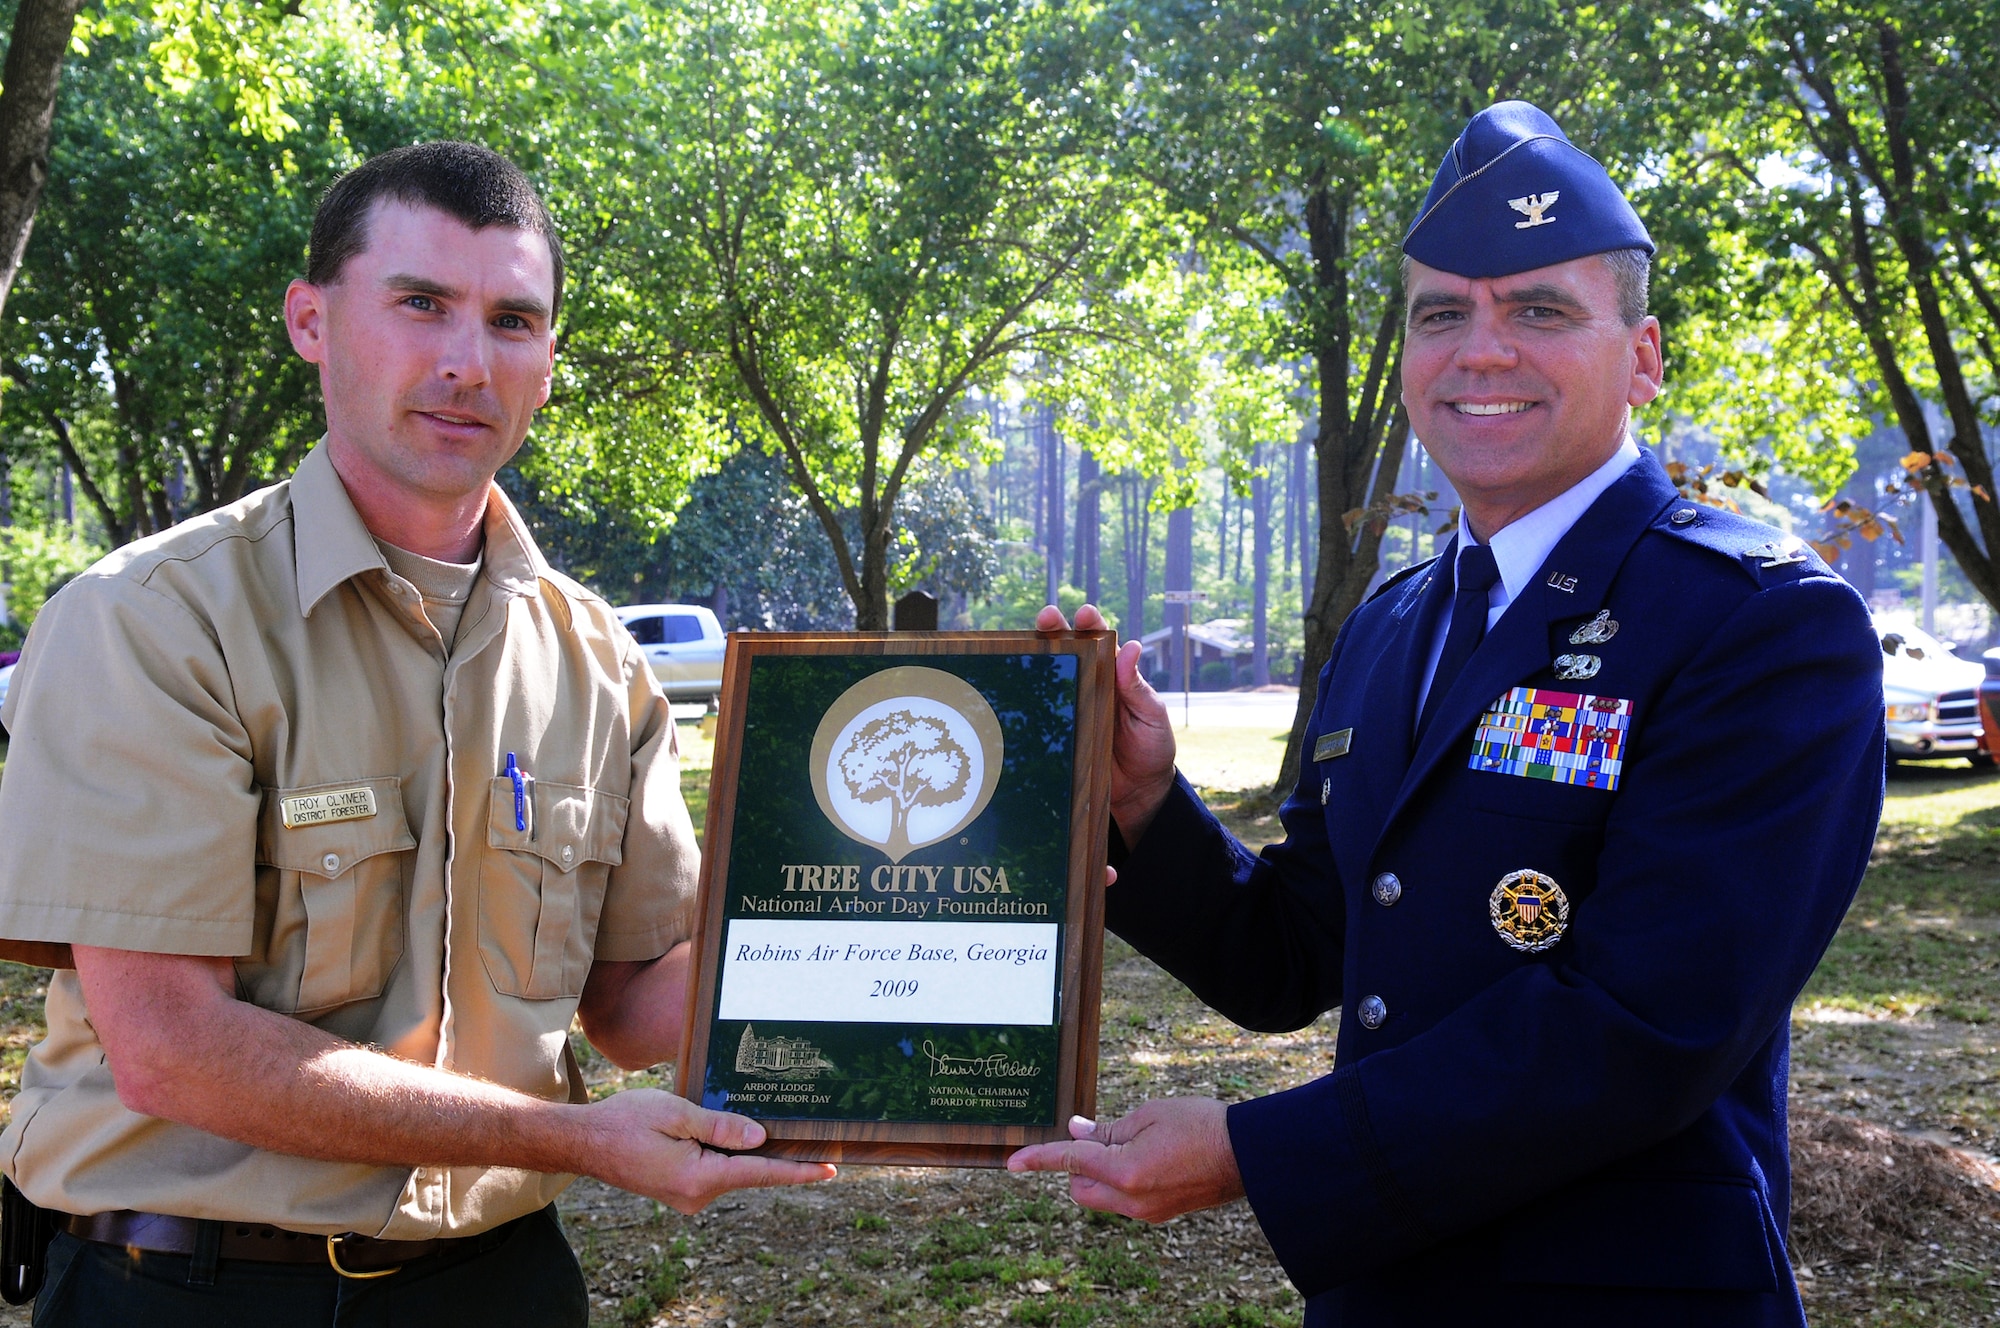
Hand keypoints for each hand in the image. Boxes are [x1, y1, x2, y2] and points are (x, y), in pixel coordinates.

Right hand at [582, 1088, 836, 1212]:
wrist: (583, 1142)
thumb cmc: (625, 1121)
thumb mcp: (677, 1113)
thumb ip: (720, 1127)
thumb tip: (760, 1139)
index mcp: (698, 1178)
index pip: (760, 1173)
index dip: (798, 1170)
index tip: (830, 1170)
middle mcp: (696, 1196)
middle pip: (748, 1171)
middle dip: (772, 1150)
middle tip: (803, 1128)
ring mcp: (687, 1197)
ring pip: (729, 1169)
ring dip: (741, 1148)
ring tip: (746, 1120)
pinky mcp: (679, 1190)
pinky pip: (713, 1170)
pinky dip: (723, 1152)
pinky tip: (722, 1131)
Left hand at [1005, 1098, 1243, 1221]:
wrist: (1247, 1154)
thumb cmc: (1200, 1126)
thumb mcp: (1149, 1115)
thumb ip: (1108, 1129)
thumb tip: (1078, 1132)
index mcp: (1125, 1171)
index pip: (1070, 1161)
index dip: (1038, 1159)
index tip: (1012, 1163)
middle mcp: (1131, 1199)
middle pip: (1080, 1189)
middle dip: (1076, 1167)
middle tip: (1098, 1138)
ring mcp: (1146, 1212)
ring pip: (1101, 1198)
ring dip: (1099, 1176)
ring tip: (1130, 1146)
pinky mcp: (1160, 1215)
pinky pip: (1124, 1202)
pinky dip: (1121, 1183)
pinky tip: (1147, 1160)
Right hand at [1036, 603, 1175, 843]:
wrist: (1139, 794)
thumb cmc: (1152, 748)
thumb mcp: (1152, 716)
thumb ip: (1138, 687)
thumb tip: (1133, 647)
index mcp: (1113, 676)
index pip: (1100, 642)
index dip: (1090, 624)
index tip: (1085, 613)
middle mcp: (1088, 685)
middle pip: (1066, 650)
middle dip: (1054, 628)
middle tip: (1047, 616)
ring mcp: (1070, 708)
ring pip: (1047, 677)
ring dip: (1034, 657)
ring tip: (1024, 643)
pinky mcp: (1058, 732)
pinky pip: (1039, 714)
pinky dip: (1026, 699)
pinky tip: (1013, 687)